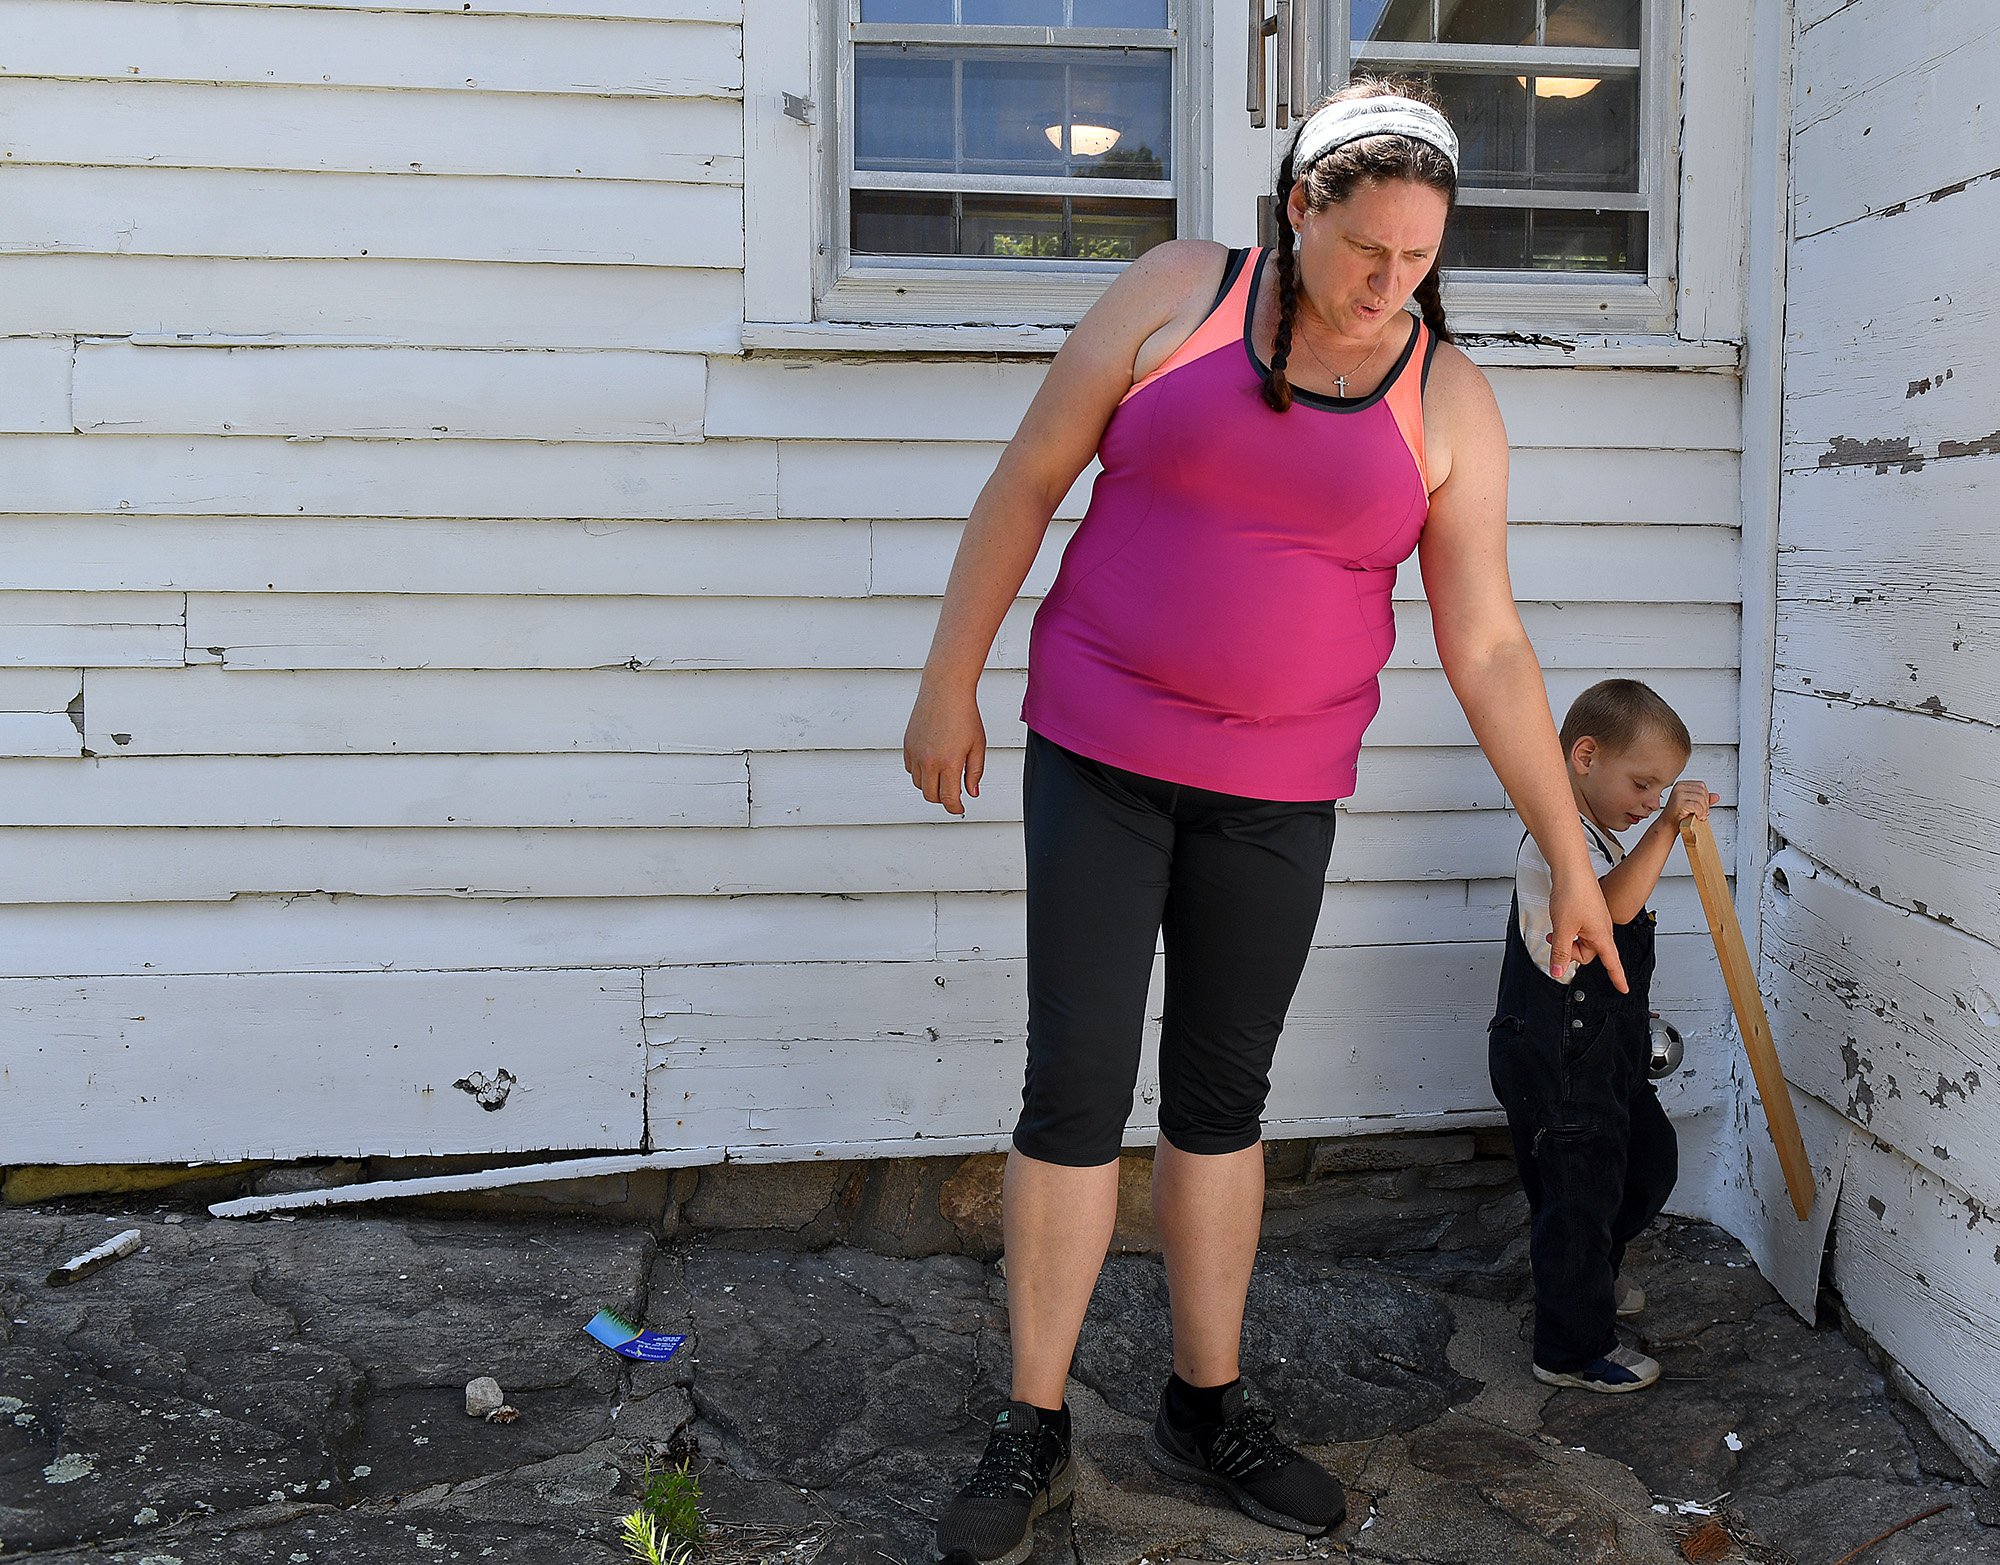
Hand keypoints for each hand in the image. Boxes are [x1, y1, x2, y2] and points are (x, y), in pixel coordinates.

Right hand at [903, 683, 985, 816]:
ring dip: (931, 786)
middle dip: (943, 799)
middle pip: (931, 796)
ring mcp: (916, 753)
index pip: (948, 799)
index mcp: (949, 763)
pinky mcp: (908, 745)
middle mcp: (929, 761)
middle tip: (953, 794)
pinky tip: (932, 764)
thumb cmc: (964, 714)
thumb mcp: (977, 745)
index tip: (960, 809)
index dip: (955, 808)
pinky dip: (920, 773)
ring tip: (943, 777)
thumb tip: (971, 793)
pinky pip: (910, 769)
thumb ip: (975, 772)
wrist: (945, 689)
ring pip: (919, 784)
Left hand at [1548, 871, 1627, 991]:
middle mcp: (1602, 928)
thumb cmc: (1573, 893)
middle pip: (1588, 953)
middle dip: (1571, 951)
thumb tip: (1558, 971)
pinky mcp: (1589, 912)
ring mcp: (1596, 920)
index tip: (1623, 988)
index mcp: (1602, 935)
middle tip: (1556, 939)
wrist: (1571, 869)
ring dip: (1567, 938)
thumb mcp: (1563, 928)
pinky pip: (1580, 929)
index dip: (1617, 977)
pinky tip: (1560, 920)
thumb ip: (1560, 952)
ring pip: (1581, 940)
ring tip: (1556, 928)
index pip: (1612, 963)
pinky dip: (1568, 929)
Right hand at [1663, 780, 1719, 826]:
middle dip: (1705, 804)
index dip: (1705, 797)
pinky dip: (1700, 813)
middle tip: (1701, 812)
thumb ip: (1704, 799)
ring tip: (1699, 815)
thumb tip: (1716, 796)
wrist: (1667, 826)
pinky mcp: (1679, 802)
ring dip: (1703, 810)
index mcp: (1681, 785)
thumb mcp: (1694, 805)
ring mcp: (1678, 794)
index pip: (1701, 785)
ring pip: (1701, 798)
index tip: (1702, 806)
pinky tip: (1697, 817)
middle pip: (1702, 791)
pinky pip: (1697, 806)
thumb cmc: (1678, 816)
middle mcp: (1679, 787)